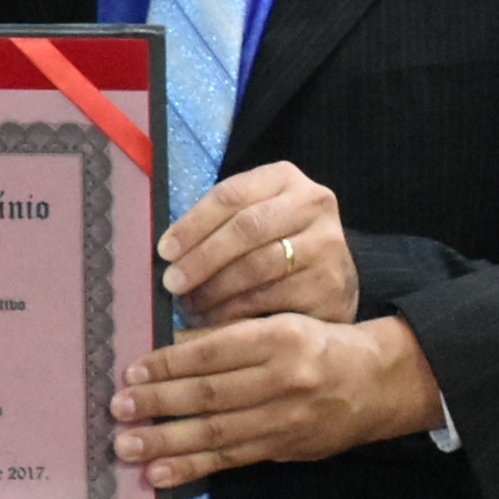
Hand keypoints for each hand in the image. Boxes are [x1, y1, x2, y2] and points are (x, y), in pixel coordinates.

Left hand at [109, 316, 442, 486]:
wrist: (377, 382)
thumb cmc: (318, 345)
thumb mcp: (280, 324)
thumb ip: (230, 336)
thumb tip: (170, 351)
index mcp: (279, 338)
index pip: (213, 351)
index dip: (169, 363)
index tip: (132, 371)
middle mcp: (283, 379)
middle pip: (210, 394)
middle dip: (159, 403)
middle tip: (119, 408)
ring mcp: (284, 419)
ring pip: (216, 432)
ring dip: (166, 441)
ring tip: (127, 446)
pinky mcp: (284, 449)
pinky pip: (231, 460)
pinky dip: (192, 468)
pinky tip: (160, 473)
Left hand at [159, 163, 357, 324]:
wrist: (334, 275)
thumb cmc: (276, 242)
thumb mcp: (254, 216)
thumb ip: (218, 224)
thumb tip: (168, 254)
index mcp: (284, 178)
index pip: (231, 194)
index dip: (193, 223)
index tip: (164, 251)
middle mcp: (313, 203)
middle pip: (246, 228)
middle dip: (202, 258)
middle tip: (173, 283)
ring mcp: (327, 245)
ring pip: (258, 266)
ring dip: (215, 290)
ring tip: (190, 305)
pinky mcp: (331, 285)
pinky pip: (274, 300)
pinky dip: (237, 313)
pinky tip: (215, 321)